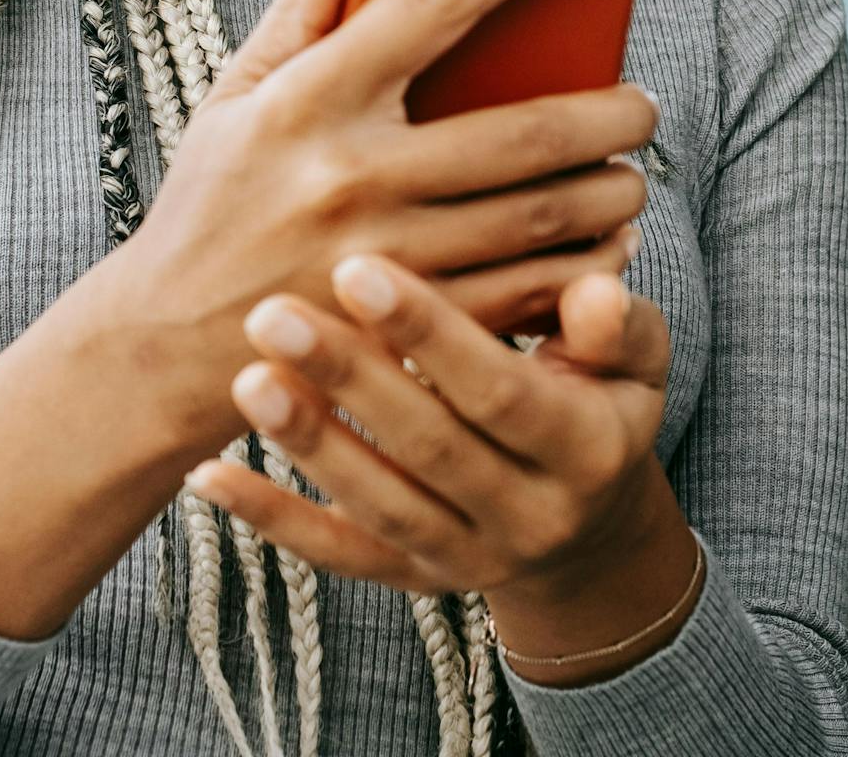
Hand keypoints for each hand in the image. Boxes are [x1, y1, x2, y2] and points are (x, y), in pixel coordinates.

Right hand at [92, 0, 656, 454]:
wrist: (160, 350)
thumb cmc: (212, 203)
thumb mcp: (240, 91)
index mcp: (317, 96)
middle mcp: (354, 174)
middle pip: (521, 131)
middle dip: (607, 112)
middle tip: (642, 101)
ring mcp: (385, 259)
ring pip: (537, 218)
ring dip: (607, 191)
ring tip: (630, 170)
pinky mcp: (406, 333)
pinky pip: (524, 295)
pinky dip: (582, 269)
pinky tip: (604, 246)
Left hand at [184, 254, 688, 631]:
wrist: (593, 526)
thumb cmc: (607, 402)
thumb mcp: (638, 360)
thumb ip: (619, 324)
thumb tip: (596, 290)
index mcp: (587, 450)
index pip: (502, 391)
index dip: (433, 332)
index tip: (362, 267)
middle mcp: (529, 515)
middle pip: (429, 448)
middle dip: (349, 378)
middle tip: (275, 312)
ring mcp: (468, 557)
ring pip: (379, 505)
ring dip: (309, 443)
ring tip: (248, 375)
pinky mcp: (415, 579)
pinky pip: (338, 556)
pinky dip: (272, 519)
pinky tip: (209, 476)